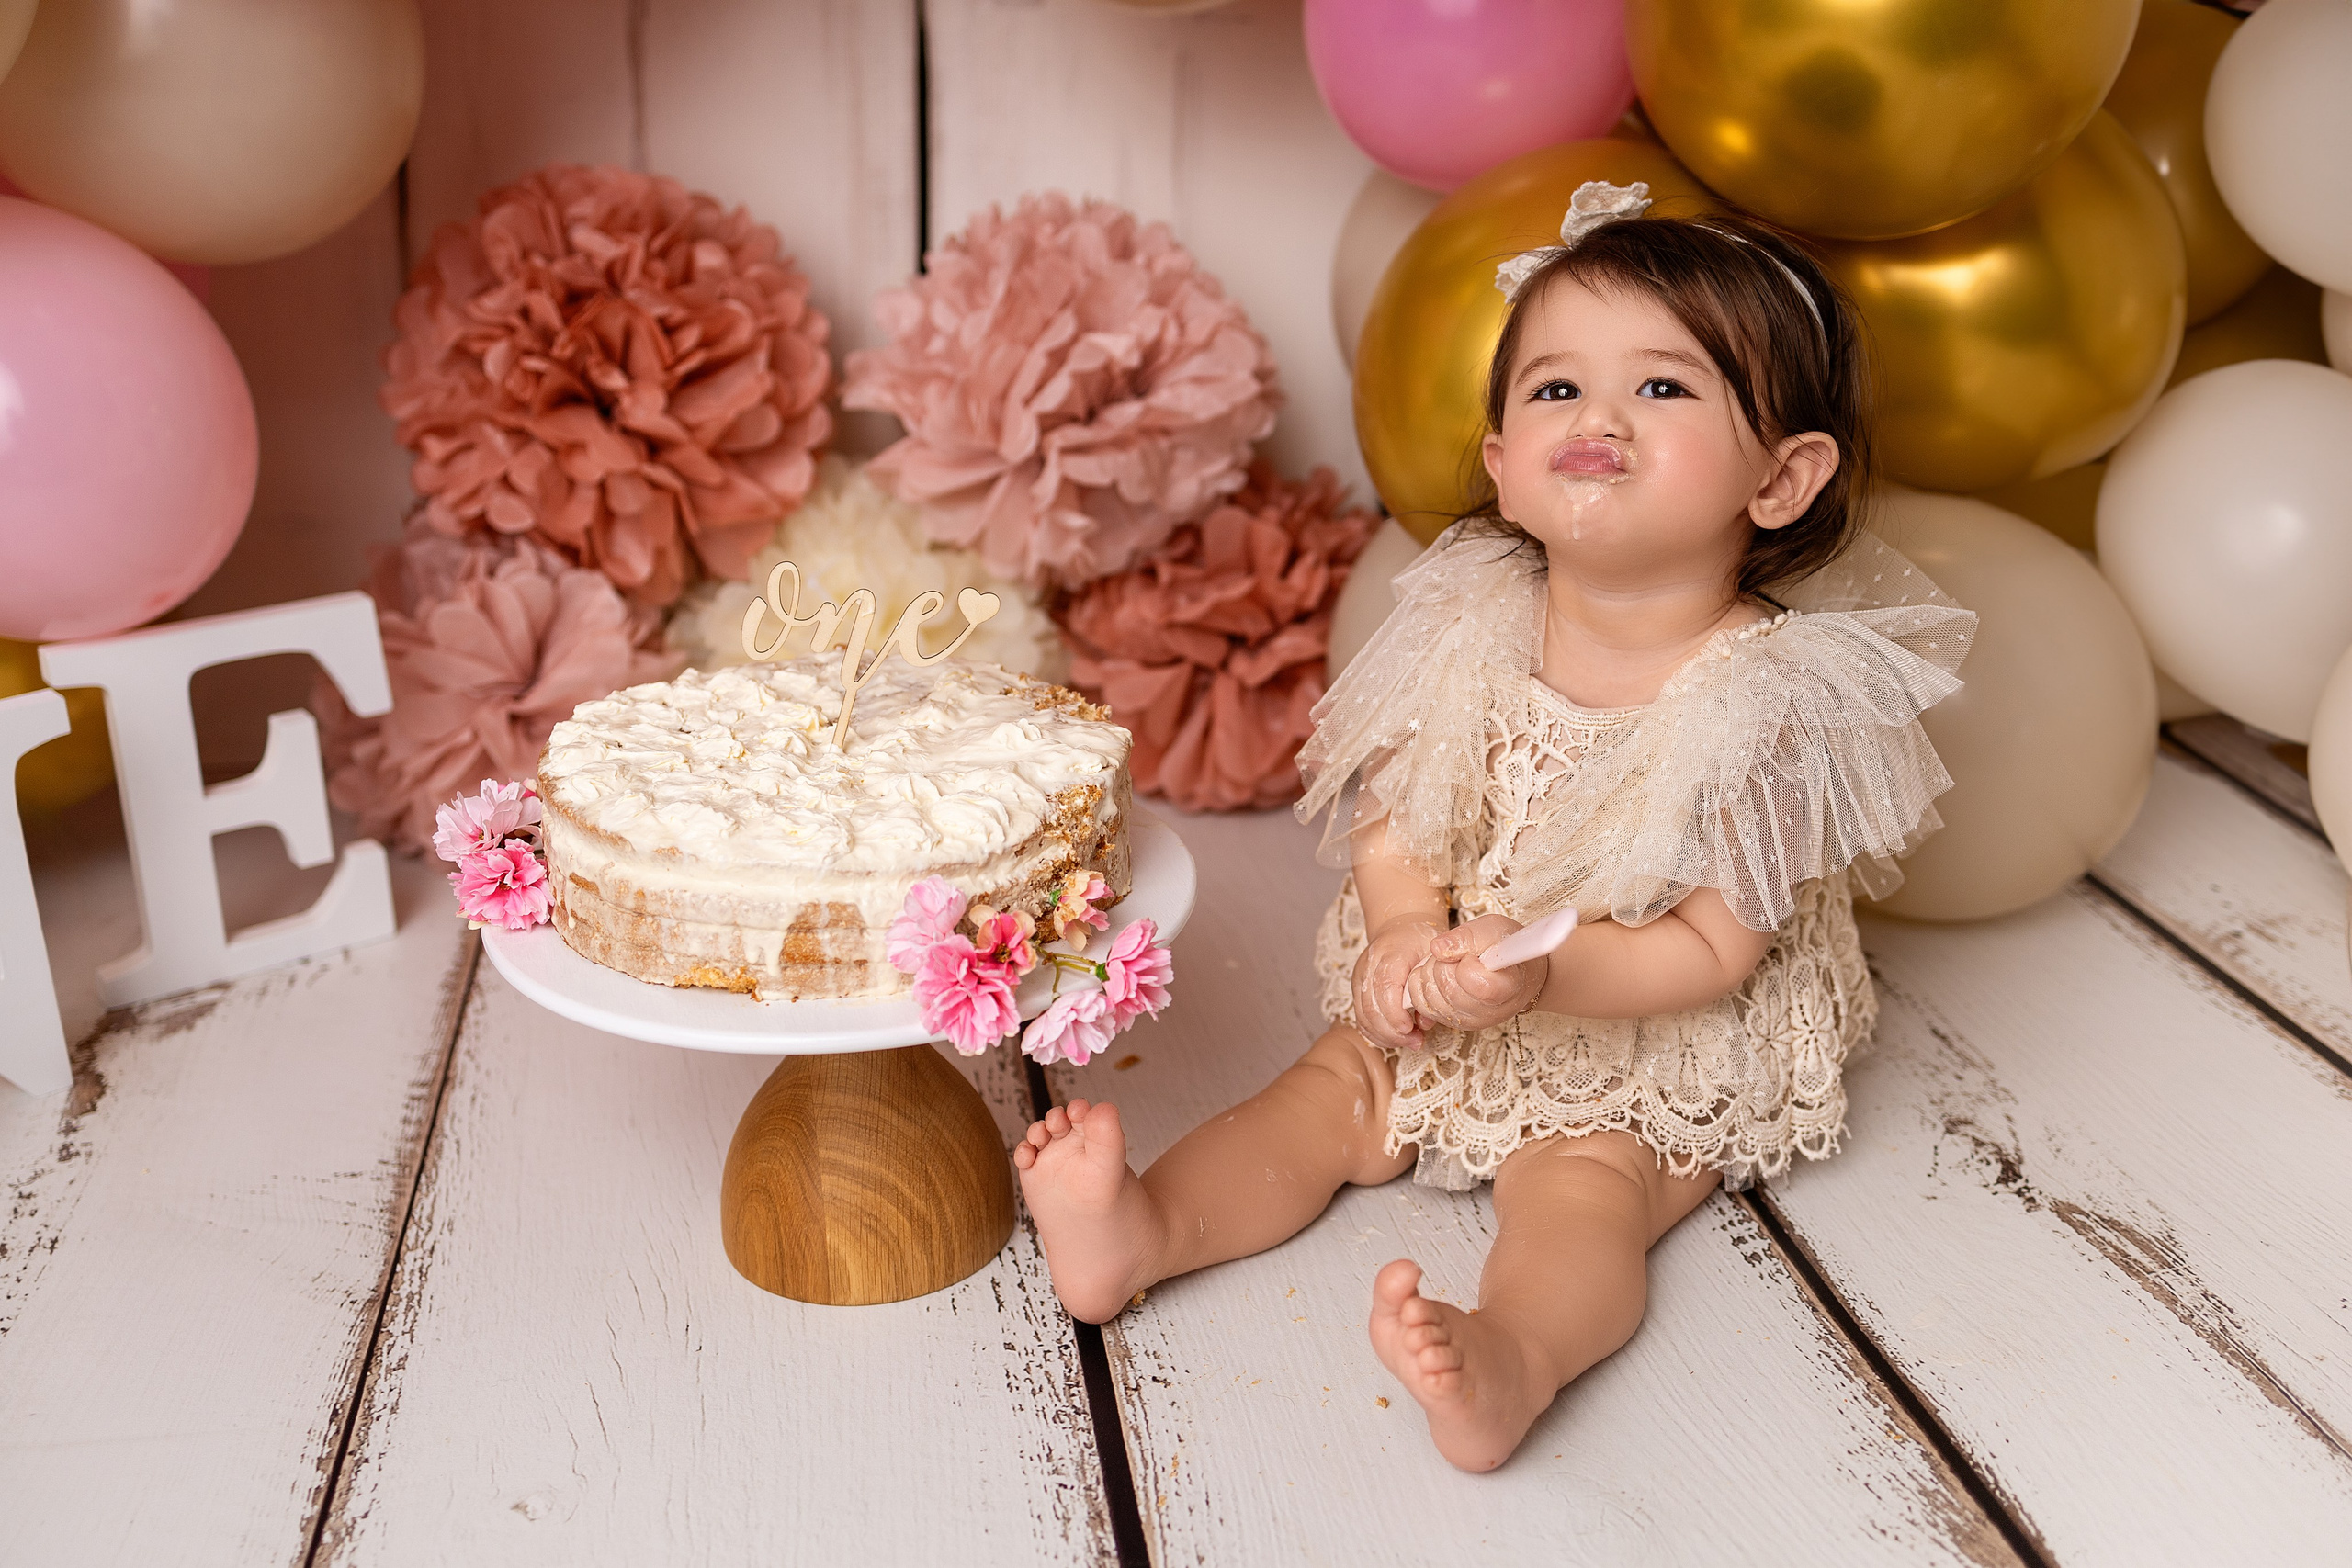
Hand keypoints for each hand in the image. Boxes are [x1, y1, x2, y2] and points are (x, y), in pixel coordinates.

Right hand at [1353, 915, 1443, 1049]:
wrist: (1399, 928)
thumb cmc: (1421, 940)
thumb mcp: (1436, 955)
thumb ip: (1435, 985)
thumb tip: (1426, 1021)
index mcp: (1390, 953)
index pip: (1384, 987)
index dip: (1395, 1014)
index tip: (1411, 1028)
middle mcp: (1368, 966)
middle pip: (1370, 1007)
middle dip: (1392, 1032)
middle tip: (1415, 1041)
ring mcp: (1360, 979)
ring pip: (1362, 1017)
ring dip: (1386, 1036)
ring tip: (1410, 1041)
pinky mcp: (1357, 990)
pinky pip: (1361, 1019)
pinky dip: (1377, 1034)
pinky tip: (1397, 1038)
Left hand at [1400, 914, 1547, 1033]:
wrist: (1512, 969)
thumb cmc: (1506, 948)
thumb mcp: (1494, 929)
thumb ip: (1468, 936)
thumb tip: (1438, 948)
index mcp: (1508, 988)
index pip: (1480, 985)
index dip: (1468, 965)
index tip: (1474, 956)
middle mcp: (1489, 1012)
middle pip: (1449, 989)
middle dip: (1446, 964)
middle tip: (1462, 956)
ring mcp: (1469, 1020)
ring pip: (1430, 996)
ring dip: (1433, 972)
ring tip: (1453, 964)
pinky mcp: (1450, 1022)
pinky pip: (1420, 1003)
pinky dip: (1423, 983)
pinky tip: (1441, 974)